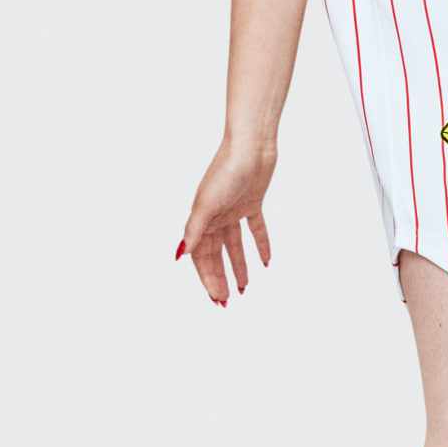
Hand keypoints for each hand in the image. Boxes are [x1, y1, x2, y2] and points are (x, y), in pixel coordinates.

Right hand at [177, 138, 275, 305]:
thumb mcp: (207, 203)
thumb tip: (181, 254)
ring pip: (234, 245)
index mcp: (202, 218)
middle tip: (227, 300)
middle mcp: (216, 216)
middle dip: (220, 278)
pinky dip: (260, 245)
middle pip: (216, 254)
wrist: (251, 146)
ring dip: (239, 266)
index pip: (202, 256)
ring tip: (245, 288)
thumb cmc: (226, 169)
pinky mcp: (252, 202)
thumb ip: (194, 229)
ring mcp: (234, 209)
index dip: (208, 278)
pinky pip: (255, 229)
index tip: (216, 298)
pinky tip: (266, 262)